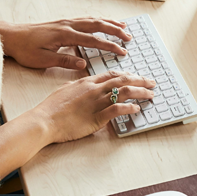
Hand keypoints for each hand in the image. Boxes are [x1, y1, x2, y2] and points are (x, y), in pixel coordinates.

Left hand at [0, 17, 131, 69]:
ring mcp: (66, 22)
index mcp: (65, 35)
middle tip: (129, 37)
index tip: (122, 51)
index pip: (93, 40)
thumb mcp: (43, 60)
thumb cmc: (26, 49)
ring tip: (123, 27)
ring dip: (109, 23)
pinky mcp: (63, 23)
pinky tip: (104, 22)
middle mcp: (68, 25)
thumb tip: (83, 63)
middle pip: (97, 25)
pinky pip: (85, 19)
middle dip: (115, 31)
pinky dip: (98, 20)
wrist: (12, 36)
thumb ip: (64, 60)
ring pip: (92, 19)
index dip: (109, 46)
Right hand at [35, 69, 155, 143]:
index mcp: (86, 82)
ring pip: (123, 92)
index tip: (137, 77)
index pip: (112, 75)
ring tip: (150, 95)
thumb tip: (85, 85)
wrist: (44, 120)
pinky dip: (129, 108)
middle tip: (152, 83)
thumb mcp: (65, 90)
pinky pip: (117, 110)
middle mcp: (94, 89)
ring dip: (140, 93)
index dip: (127, 75)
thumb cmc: (51, 108)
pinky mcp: (97, 117)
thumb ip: (78, 87)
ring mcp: (96, 103)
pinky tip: (137, 109)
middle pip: (122, 81)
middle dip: (140, 81)